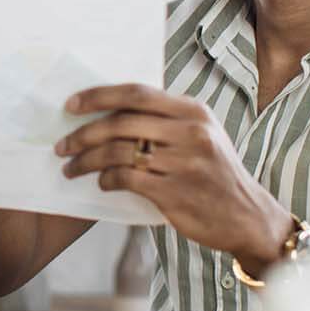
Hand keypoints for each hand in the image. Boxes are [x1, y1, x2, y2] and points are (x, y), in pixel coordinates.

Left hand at [56, 85, 295, 274]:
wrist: (247, 216)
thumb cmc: (216, 174)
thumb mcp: (203, 135)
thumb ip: (167, 119)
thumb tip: (113, 110)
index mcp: (193, 111)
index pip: (136, 93)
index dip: (98, 96)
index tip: (71, 105)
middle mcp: (190, 132)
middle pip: (120, 123)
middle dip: (83, 134)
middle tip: (62, 146)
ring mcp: (183, 163)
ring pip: (118, 152)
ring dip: (87, 160)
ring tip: (71, 168)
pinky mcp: (175, 193)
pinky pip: (127, 179)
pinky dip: (107, 180)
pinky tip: (101, 183)